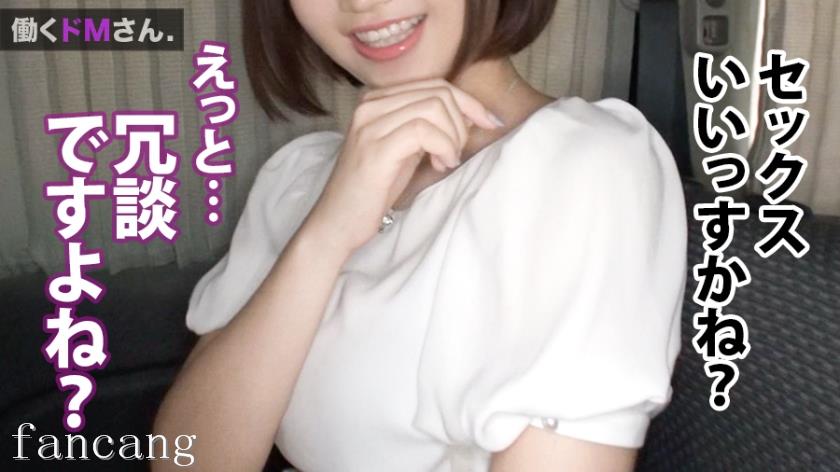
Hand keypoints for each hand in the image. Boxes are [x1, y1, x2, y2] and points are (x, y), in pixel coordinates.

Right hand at [300, 79, 501, 254]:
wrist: (337, 222)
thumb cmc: (373, 190)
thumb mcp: (405, 149)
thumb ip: (428, 127)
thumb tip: (471, 115)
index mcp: (376, 100)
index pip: (435, 84)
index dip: (469, 102)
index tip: (489, 123)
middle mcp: (370, 104)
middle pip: (439, 92)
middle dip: (463, 121)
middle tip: (456, 153)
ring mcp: (370, 124)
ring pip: (435, 107)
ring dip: (453, 137)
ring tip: (447, 162)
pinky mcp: (376, 148)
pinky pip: (424, 131)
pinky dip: (444, 147)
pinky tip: (441, 165)